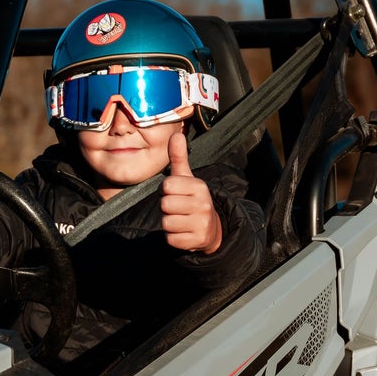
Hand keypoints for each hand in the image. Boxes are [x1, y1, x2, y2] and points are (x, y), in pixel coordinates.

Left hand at [160, 132, 222, 252]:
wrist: (211, 229)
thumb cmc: (192, 200)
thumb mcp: (187, 178)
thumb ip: (179, 157)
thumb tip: (175, 134)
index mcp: (199, 186)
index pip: (166, 185)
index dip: (166, 191)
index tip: (176, 194)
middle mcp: (203, 204)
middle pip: (165, 204)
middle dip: (167, 208)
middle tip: (178, 209)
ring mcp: (202, 223)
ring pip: (166, 222)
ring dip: (169, 223)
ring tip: (181, 220)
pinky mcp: (197, 241)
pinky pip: (170, 239)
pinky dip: (173, 237)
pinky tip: (183, 232)